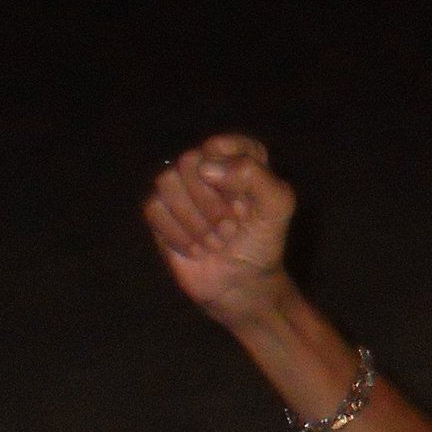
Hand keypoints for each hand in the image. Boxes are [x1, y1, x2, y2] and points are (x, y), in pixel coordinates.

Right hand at [143, 134, 295, 324]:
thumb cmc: (261, 244)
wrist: (243, 286)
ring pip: (166, 182)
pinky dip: (178, 235)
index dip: (234, 179)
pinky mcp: (159, 210)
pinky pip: (153, 207)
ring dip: (196, 223)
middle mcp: (205, 164)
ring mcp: (178, 186)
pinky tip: (197, 250)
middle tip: (230, 230)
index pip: (224, 144)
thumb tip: (205, 168)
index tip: (245, 207)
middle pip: (189, 162)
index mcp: (237, 155)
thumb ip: (254, 175)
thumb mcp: (277, 208)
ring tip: (215, 243)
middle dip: (212, 205)